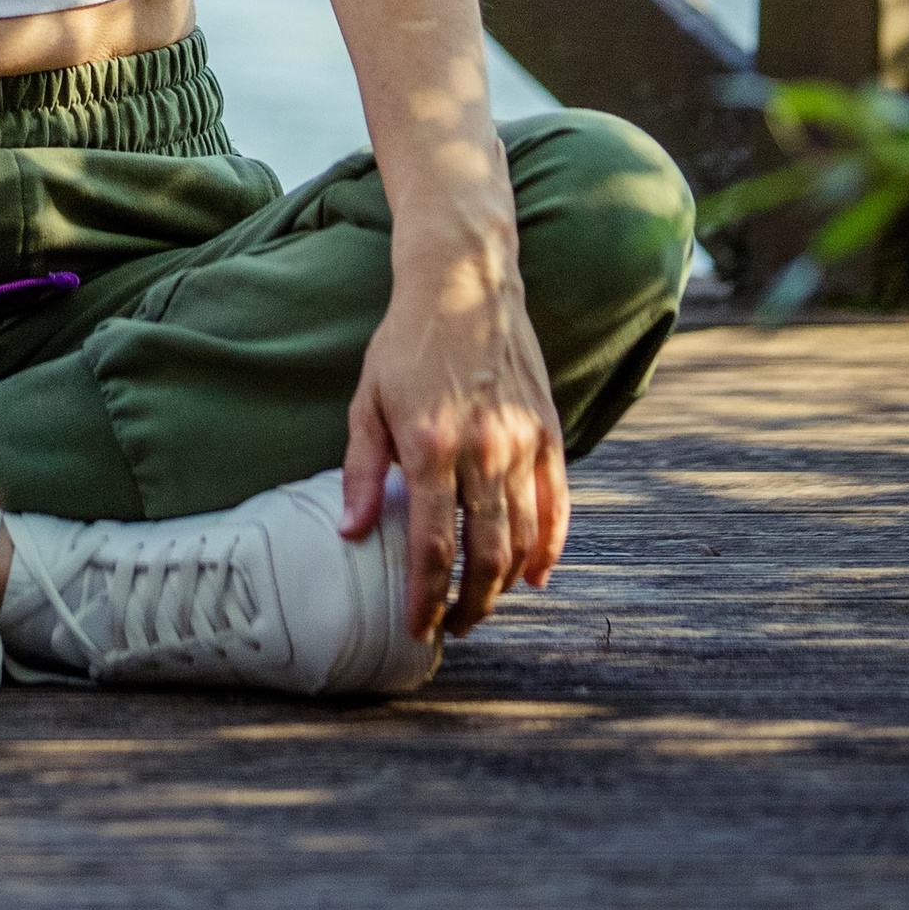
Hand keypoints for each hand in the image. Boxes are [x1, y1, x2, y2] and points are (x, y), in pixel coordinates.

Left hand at [341, 235, 568, 638]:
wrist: (464, 282)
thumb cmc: (405, 342)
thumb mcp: (367, 400)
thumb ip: (360, 470)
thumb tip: (350, 532)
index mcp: (430, 446)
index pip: (434, 547)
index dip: (427, 598)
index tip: (417, 626)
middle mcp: (483, 450)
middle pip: (486, 555)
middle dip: (470, 604)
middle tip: (452, 626)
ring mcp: (522, 441)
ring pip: (524, 538)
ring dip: (506, 584)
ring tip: (483, 604)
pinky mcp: (549, 431)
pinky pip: (557, 504)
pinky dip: (551, 547)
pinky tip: (536, 575)